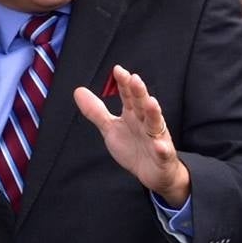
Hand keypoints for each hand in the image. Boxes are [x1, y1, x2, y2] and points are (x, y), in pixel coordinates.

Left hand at [74, 65, 190, 204]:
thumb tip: (78, 91)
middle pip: (142, 105)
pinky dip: (161, 148)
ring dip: (154, 113)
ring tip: (151, 102)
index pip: (128, 96)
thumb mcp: (110, 128)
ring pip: (155, 124)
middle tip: (134, 79)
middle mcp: (145, 122)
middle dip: (139, 92)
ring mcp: (156, 138)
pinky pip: (162, 151)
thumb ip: (96, 111)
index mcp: (133, 114)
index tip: (118, 70)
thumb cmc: (134, 147)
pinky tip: (159, 145)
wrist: (153, 173)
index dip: (124, 83)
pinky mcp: (163, 155)